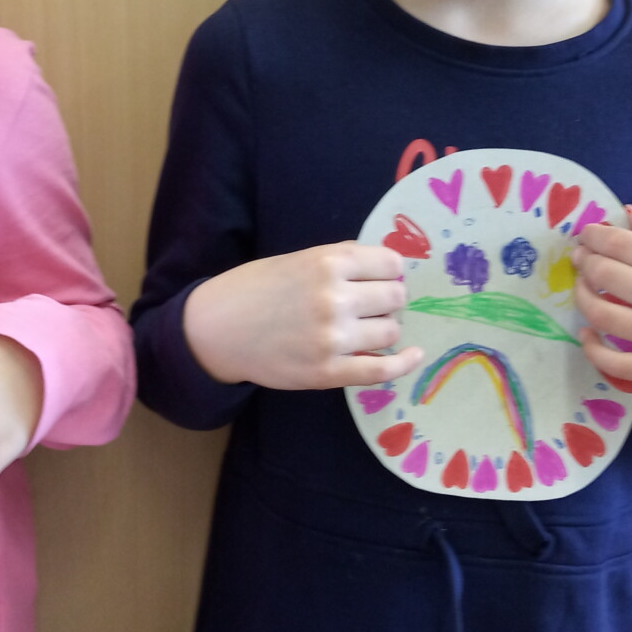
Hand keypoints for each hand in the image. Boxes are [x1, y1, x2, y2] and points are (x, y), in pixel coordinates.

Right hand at [183, 241, 422, 390]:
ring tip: (362, 328)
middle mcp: (335, 298)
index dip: (389, 273)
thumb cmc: (256, 289)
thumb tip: (390, 265)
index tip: (379, 280)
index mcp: (328, 263)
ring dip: (384, 329)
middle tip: (369, 306)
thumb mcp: (298, 259)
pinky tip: (414, 355)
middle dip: (388, 301)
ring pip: (391, 331)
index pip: (391, 265)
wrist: (217, 330)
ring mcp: (333, 338)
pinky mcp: (329, 372)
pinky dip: (404, 363)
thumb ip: (342, 259)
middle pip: (395, 298)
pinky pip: (382, 370)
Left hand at [572, 205, 631, 392]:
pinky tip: (587, 332)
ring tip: (584, 288)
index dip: (595, 237)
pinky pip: (615, 363)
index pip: (623, 245)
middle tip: (581, 258)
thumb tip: (625, 213)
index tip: (586, 235)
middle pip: (607, 276)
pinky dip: (592, 347)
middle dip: (585, 262)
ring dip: (583, 297)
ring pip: (603, 316)